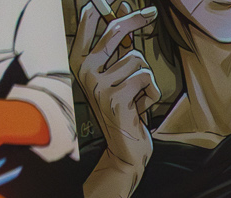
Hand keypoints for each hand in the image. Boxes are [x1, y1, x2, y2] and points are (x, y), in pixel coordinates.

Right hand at [74, 3, 159, 172]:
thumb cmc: (124, 110)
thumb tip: (123, 10)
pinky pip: (146, 79)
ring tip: (137, 96)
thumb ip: (118, 48)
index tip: (120, 0)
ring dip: (146, 79)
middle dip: (136, 20)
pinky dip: (152, 92)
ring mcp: (98, 84)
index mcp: (79, 62)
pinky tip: (142, 106)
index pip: (87, 24)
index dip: (102, 8)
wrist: (125, 149)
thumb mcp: (117, 77)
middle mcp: (84, 70)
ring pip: (138, 60)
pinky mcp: (115, 97)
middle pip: (115, 31)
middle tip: (152, 12)